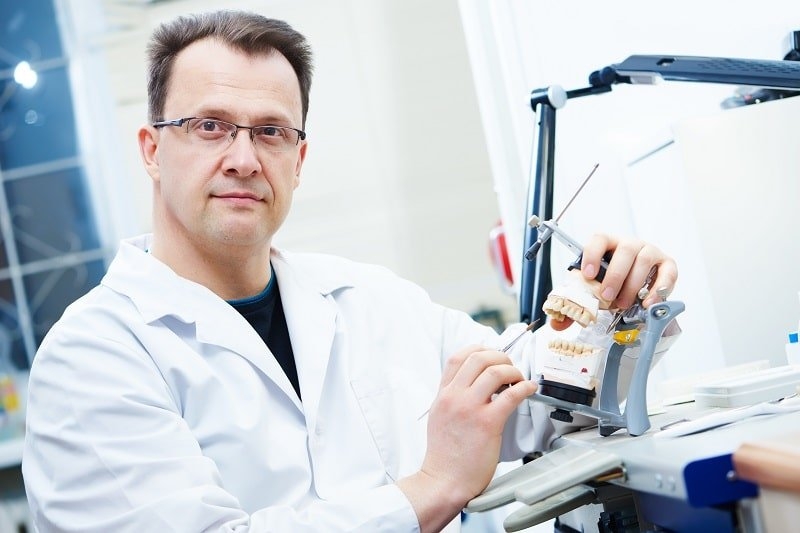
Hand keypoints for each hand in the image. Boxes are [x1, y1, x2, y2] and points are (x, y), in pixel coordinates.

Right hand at [396, 345, 536, 531]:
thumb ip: (452, 398)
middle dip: (501, 357)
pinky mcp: (487, 423)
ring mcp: (470, 409)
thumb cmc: (444, 455)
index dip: (479, 349)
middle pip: (479, 357)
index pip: (458, 357)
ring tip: (519, 380)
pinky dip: (525, 387)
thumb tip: (473, 384)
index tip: (493, 355)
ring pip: (495, 371)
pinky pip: (511, 396)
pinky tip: (529, 389)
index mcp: (442, 395)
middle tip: (510, 367)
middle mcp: (454, 397)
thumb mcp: (439, 417)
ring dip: (513, 371)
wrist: (443, 481)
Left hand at [550, 234, 677, 330]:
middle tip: (607, 297)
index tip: (588, 274)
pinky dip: (659, 288)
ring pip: (644, 260)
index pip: (599, 239)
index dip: (592, 254)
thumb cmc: (612, 284)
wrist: (637, 287)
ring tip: (624, 303)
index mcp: (608, 245)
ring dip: (633, 284)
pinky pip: (668, 272)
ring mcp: (650, 252)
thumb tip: (557, 323)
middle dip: (615, 276)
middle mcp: (630, 245)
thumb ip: (576, 306)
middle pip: (625, 250)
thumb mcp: (593, 290)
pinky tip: (648, 303)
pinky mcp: (667, 264)